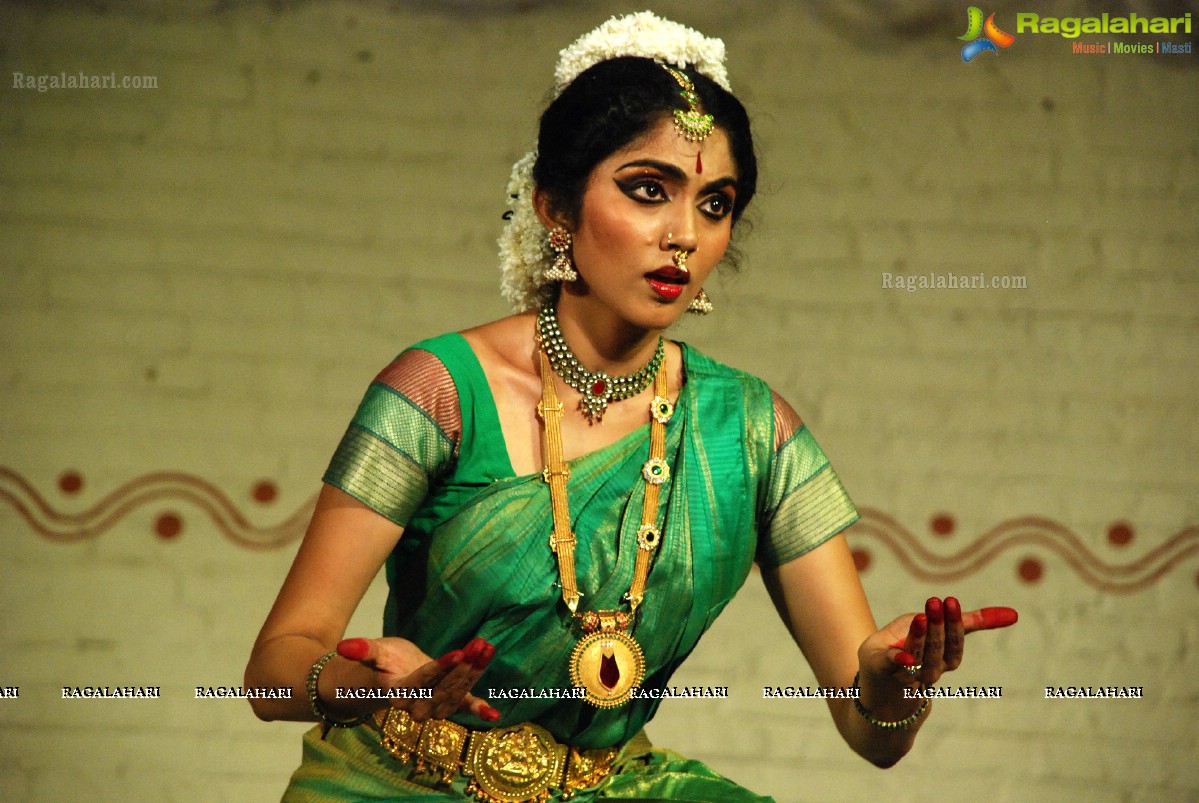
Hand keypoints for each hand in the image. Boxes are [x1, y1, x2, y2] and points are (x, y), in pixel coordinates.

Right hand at [336, 636, 500, 722]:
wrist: (389, 678)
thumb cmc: (381, 664)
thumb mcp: (373, 652)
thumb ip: (362, 650)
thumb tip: (343, 646)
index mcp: (398, 692)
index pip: (422, 682)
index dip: (440, 669)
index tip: (457, 653)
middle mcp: (417, 705)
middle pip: (444, 688)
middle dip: (463, 668)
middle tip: (478, 646)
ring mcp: (434, 706)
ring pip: (456, 693)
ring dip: (474, 673)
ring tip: (486, 648)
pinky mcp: (447, 702)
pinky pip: (463, 707)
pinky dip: (479, 709)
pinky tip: (494, 713)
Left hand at [856, 599, 1016, 715]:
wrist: (879, 688)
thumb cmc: (912, 647)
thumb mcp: (937, 626)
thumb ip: (971, 621)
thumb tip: (1015, 614)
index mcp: (942, 659)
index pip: (955, 644)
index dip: (957, 626)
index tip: (951, 601)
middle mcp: (928, 670)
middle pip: (938, 652)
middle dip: (939, 629)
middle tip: (936, 602)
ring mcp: (905, 674)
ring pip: (917, 659)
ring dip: (919, 638)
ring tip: (920, 617)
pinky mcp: (882, 671)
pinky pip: (890, 666)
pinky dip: (897, 660)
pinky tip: (902, 656)